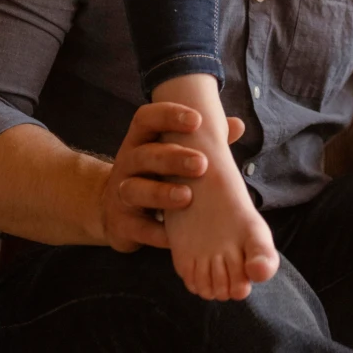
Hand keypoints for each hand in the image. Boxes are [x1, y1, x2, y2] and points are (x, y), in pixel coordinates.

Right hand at [96, 102, 246, 252]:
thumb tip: (237, 124)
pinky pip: (139, 228)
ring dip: (161, 193)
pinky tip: (176, 236)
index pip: (146, 119)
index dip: (168, 115)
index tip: (196, 120)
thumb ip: (203, 140)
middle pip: (144, 155)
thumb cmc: (156, 176)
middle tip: (202, 164)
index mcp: (141, 141)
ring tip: (187, 197)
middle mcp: (127, 164)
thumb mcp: (172, 154)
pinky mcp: (121, 225)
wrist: (115, 212)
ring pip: (134, 189)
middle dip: (172, 158)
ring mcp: (120, 195)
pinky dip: (158, 232)